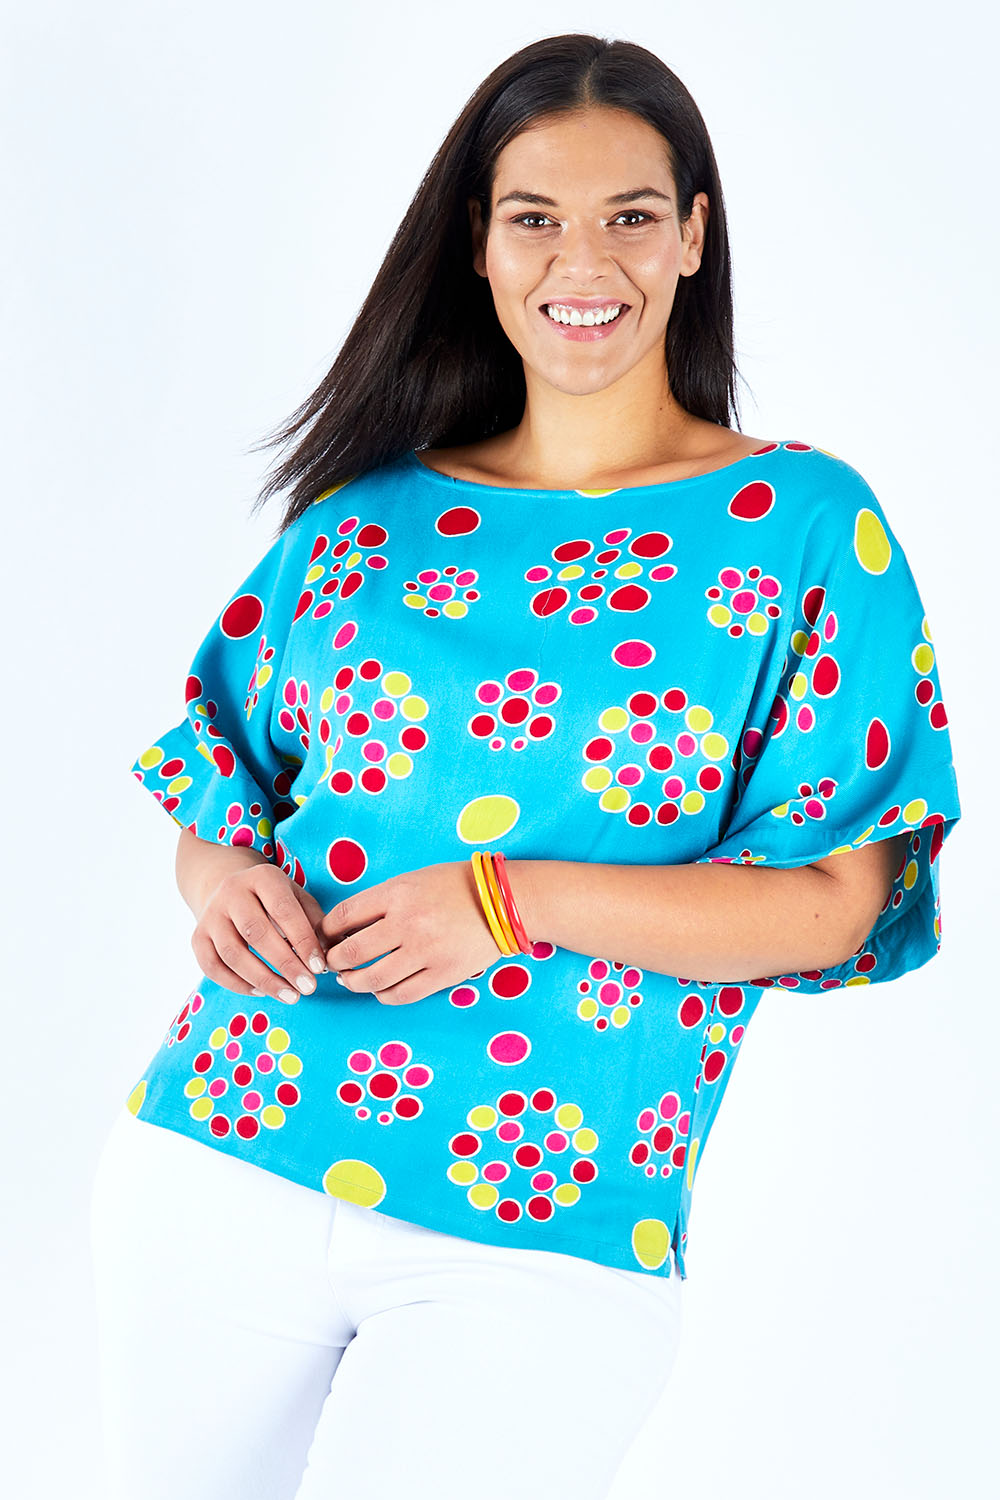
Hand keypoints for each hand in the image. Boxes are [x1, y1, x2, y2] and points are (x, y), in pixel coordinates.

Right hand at [191, 864, 329, 1003]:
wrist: (229, 889)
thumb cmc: (275, 900)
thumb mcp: (298, 898)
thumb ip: (314, 922)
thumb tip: (329, 954)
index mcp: (262, 877)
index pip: (283, 910)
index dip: (302, 941)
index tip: (319, 967)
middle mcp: (231, 892)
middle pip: (256, 933)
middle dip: (285, 965)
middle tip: (308, 988)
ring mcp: (210, 915)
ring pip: (232, 953)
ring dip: (263, 979)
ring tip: (290, 996)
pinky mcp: (197, 938)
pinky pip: (213, 967)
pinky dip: (237, 984)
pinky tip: (262, 991)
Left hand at [319, 861, 505, 1004]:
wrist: (504, 901)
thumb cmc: (455, 886)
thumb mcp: (413, 880)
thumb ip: (381, 902)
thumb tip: (346, 928)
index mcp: (398, 893)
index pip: (344, 915)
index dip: (326, 931)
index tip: (325, 938)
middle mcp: (408, 923)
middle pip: (353, 952)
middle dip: (334, 961)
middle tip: (332, 963)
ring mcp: (426, 952)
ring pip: (373, 979)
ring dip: (354, 982)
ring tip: (351, 979)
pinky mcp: (443, 975)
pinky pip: (401, 994)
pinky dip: (383, 995)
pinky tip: (379, 990)